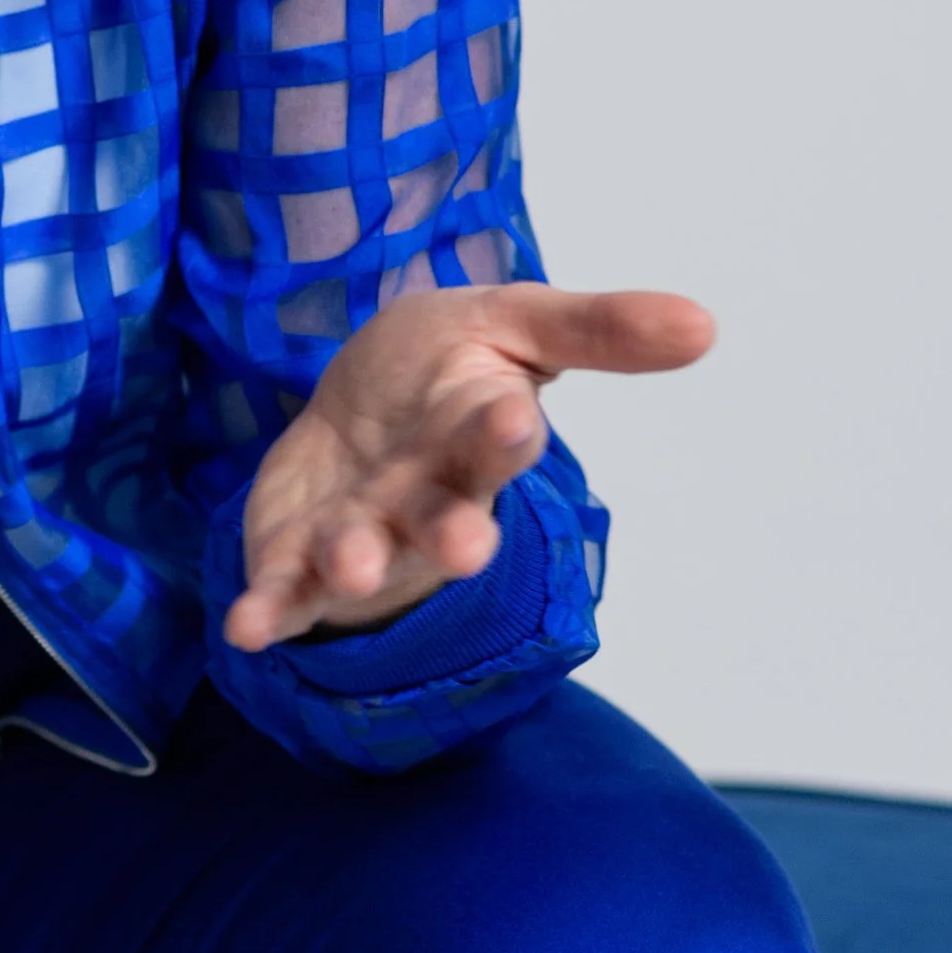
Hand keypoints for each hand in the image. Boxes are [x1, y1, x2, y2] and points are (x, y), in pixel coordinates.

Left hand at [223, 282, 712, 653]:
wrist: (360, 403)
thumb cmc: (447, 368)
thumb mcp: (517, 321)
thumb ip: (600, 328)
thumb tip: (705, 324)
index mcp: (477, 435)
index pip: (496, 436)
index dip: (502, 432)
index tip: (511, 422)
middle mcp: (428, 495)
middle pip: (446, 516)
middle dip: (454, 533)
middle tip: (464, 548)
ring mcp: (366, 531)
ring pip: (367, 555)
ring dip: (360, 566)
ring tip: (354, 571)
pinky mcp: (300, 554)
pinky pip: (287, 588)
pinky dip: (269, 610)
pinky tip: (246, 631)